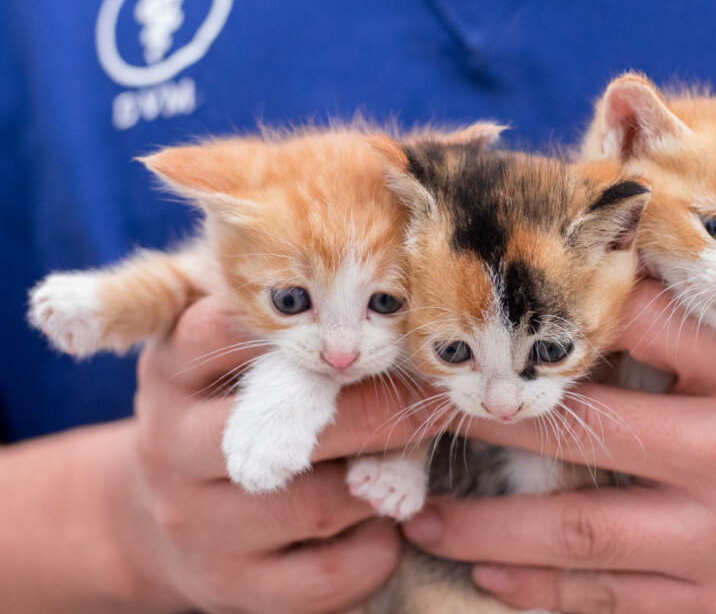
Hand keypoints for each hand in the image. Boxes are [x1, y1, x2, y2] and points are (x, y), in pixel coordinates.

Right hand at [122, 295, 433, 612]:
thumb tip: (389, 258)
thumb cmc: (226, 408)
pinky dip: (377, 549)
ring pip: (319, 505)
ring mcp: (199, 526)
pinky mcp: (232, 590)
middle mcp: (171, 447)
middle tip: (431, 401)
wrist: (162, 517)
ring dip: (382, 482)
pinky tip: (386, 523)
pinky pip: (330, 577)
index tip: (367, 327)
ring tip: (409, 462)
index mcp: (171, 370)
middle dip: (376, 412)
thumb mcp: (222, 350)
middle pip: (287, 427)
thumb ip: (275, 311)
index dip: (303, 326)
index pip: (222, 330)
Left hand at [401, 280, 715, 612]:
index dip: (561, 319)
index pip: (643, 327)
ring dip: (493, 528)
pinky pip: (612, 606)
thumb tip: (590, 307)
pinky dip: (542, 593)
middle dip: (495, 426)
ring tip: (429, 521)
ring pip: (584, 538)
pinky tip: (491, 575)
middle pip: (590, 436)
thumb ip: (696, 342)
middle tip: (423, 423)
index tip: (489, 322)